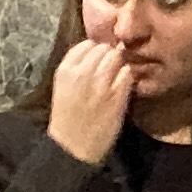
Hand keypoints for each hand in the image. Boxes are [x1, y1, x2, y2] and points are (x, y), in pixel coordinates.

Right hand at [45, 39, 131, 164]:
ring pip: (117, 57)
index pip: (86, 44)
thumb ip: (77, 67)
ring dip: (119, 65)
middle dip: (109, 56)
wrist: (73, 147)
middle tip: (109, 71)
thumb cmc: (68, 118)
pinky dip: (127, 78)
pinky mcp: (117, 94)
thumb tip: (97, 50)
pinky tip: (121, 89)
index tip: (97, 62)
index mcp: (65, 70)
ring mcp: (101, 82)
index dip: (95, 51)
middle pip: (103, 48)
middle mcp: (82, 72)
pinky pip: (127, 73)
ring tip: (115, 80)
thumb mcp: (64, 87)